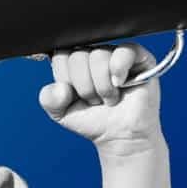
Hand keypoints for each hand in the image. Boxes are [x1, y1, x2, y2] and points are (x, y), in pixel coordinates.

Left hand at [37, 43, 162, 147]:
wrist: (120, 136)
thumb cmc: (93, 120)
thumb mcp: (60, 113)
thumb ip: (48, 99)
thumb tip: (61, 87)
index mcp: (73, 62)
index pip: (60, 55)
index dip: (66, 79)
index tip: (75, 96)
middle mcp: (93, 53)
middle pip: (78, 56)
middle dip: (84, 88)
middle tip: (95, 100)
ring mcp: (114, 53)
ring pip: (98, 56)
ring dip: (102, 87)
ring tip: (109, 98)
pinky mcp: (138, 57)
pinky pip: (124, 51)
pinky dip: (118, 70)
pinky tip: (120, 84)